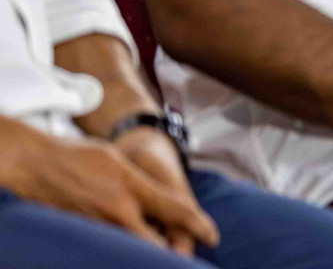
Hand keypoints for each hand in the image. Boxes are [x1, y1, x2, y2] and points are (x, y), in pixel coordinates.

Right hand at [0, 120, 217, 253]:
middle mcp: (118, 209)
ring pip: (132, 250)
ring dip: (145, 252)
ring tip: (159, 250)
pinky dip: (122, 251)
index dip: (198, 225)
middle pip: (155, 245)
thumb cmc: (84, 157)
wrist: (38, 162)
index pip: (176, 209)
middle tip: (183, 256)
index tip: (213, 236)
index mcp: (133, 186)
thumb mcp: (122, 162)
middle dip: (171, 253)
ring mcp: (97, 224)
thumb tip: (169, 206)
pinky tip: (127, 249)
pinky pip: (109, 248)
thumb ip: (147, 186)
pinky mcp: (81, 234)